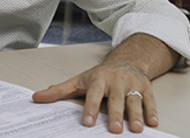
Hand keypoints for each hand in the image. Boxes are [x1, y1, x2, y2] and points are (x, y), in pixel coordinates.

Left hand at [32, 62, 156, 132]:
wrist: (127, 60)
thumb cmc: (100, 74)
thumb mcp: (79, 80)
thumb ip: (59, 91)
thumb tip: (37, 97)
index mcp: (99, 79)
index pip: (94, 94)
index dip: (90, 108)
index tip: (87, 122)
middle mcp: (116, 80)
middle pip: (116, 99)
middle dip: (116, 114)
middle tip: (115, 129)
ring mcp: (132, 84)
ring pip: (134, 100)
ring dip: (136, 115)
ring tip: (137, 128)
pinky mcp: (146, 87)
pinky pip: (150, 99)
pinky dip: (152, 111)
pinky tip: (152, 122)